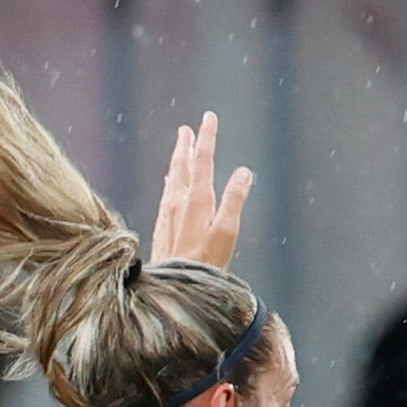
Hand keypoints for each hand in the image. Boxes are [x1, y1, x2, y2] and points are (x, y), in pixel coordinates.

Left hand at [149, 113, 251, 268]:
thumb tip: (244, 172)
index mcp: (197, 200)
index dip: (207, 138)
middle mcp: (178, 203)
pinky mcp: (161, 228)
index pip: (203, 160)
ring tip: (179, 147)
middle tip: (187, 128)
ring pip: (172, 178)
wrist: (172, 288)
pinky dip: (170, 180)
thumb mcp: (227, 232)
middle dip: (187, 145)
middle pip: (182, 166)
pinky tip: (169, 182)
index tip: (209, 117)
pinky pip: (166, 194)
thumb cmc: (205, 263)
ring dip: (177, 160)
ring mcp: (167, 215)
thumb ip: (234, 200)